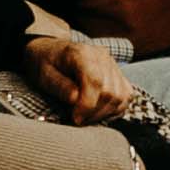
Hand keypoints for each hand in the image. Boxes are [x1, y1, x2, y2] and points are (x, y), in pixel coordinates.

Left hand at [26, 28, 142, 121]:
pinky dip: (115, 108)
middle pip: (111, 92)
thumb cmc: (45, 63)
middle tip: (78, 120)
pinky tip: (98, 112)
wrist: (51, 50)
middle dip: (95, 112)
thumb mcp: (44, 75)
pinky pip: (126, 95)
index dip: (88, 105)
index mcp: (82, 54)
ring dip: (105, 113)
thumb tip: (77, 101)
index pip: (95, 82)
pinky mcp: (118, 74)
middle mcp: (103, 57)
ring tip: (87, 117)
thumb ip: (61, 87)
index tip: (75, 118)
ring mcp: (113, 65)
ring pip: (121, 96)